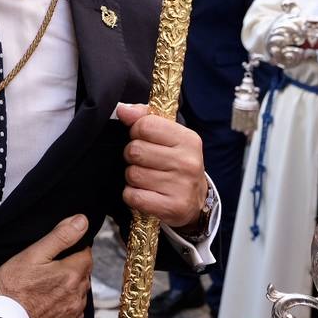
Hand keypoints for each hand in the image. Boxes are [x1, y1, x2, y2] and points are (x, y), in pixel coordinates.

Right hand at [0, 214, 91, 317]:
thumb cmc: (13, 288)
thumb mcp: (32, 255)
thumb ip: (60, 237)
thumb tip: (83, 221)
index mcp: (72, 274)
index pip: (86, 255)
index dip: (74, 250)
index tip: (59, 252)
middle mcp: (77, 296)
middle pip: (83, 275)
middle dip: (72, 269)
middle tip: (49, 269)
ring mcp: (72, 316)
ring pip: (79, 295)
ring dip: (69, 289)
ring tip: (45, 288)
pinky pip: (72, 314)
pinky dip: (64, 308)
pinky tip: (46, 306)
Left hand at [117, 102, 206, 227]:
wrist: (195, 201)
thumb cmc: (177, 163)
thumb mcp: (169, 136)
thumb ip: (144, 117)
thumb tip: (122, 109)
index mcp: (188, 139)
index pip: (145, 126)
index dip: (136, 132)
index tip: (142, 139)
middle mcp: (187, 162)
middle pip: (135, 151)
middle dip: (132, 156)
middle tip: (144, 162)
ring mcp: (181, 186)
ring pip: (132, 174)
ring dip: (133, 177)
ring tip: (147, 178)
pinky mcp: (172, 207)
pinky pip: (133, 196)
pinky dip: (132, 195)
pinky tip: (146, 193)